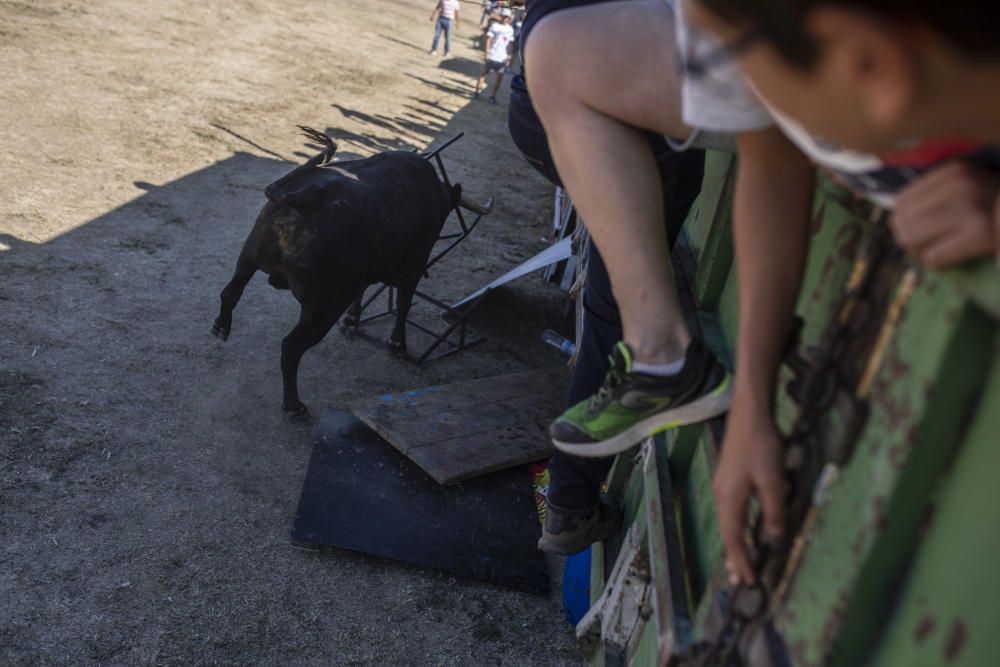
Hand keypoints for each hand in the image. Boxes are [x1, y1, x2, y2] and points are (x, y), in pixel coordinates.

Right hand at [713, 404, 785, 585]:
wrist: (750, 413)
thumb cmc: (762, 445)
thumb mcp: (773, 480)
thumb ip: (774, 510)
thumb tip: (774, 538)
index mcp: (730, 498)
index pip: (734, 538)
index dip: (742, 560)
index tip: (751, 582)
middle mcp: (722, 494)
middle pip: (727, 533)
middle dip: (734, 558)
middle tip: (739, 582)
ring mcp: (723, 485)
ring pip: (728, 521)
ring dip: (734, 544)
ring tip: (737, 563)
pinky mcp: (728, 476)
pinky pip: (731, 511)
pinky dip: (735, 527)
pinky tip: (741, 528)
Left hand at [891, 161, 999, 269]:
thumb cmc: (993, 207)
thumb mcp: (966, 187)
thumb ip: (934, 197)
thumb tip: (895, 217)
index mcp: (953, 172)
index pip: (900, 202)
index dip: (905, 221)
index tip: (921, 229)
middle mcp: (960, 185)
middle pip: (902, 223)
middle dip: (910, 240)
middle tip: (927, 246)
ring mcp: (971, 208)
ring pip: (912, 240)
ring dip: (921, 253)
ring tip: (939, 252)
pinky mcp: (980, 234)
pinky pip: (934, 257)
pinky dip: (938, 264)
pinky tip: (952, 260)